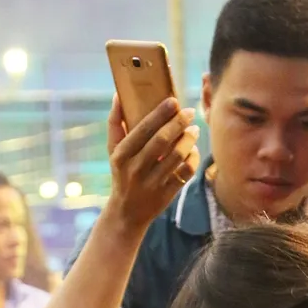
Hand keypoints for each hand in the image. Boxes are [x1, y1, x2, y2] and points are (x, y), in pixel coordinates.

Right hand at [105, 95, 200, 235]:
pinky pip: (185, 174)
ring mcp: (151, 184)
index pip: (143, 130)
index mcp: (121, 155)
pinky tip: (193, 150)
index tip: (174, 101)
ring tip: (194, 130)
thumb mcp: (113, 151)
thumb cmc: (121, 173)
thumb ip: (115, 123)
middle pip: (161, 141)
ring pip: (176, 157)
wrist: (126, 213)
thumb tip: (118, 95)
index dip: (160, 114)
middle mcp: (135, 170)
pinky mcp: (166, 195)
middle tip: (189, 112)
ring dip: (189, 140)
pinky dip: (193, 159)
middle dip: (178, 124)